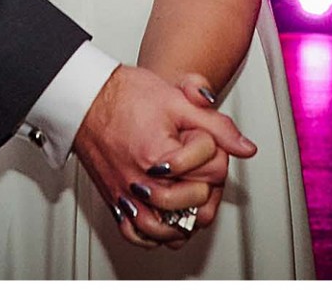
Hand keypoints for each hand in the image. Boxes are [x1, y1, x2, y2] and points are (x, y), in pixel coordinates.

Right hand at [74, 64, 255, 248]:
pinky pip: (135, 234)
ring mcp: (126, 194)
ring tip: (189, 199)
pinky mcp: (114, 199)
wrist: (86, 96)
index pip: (211, 170)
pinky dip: (152, 235)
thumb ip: (216, 126)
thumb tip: (244, 148)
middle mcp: (141, 181)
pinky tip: (164, 222)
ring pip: (164, 229)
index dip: (215, 152)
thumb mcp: (178, 101)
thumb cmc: (124, 95)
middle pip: (191, 201)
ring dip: (183, 219)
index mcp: (160, 156)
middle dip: (203, 184)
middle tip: (199, 167)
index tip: (202, 139)